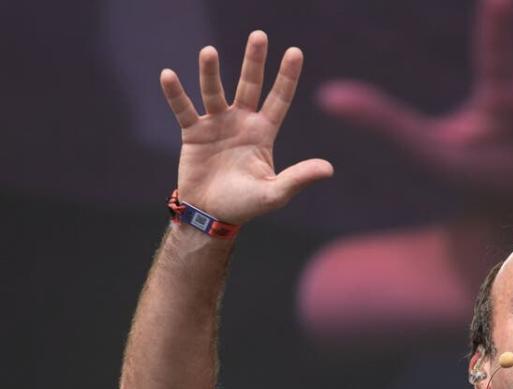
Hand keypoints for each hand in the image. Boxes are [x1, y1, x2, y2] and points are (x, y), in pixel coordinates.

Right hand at [161, 31, 332, 223]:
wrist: (212, 215)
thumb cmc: (246, 204)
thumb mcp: (276, 193)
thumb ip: (299, 178)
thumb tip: (329, 169)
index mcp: (263, 133)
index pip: (279, 99)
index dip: (287, 76)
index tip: (295, 51)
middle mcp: (241, 123)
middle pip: (250, 85)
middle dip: (254, 61)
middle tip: (259, 35)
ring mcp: (216, 125)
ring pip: (214, 92)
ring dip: (210, 73)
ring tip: (208, 51)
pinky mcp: (193, 133)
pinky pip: (184, 109)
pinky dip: (176, 94)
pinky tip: (168, 75)